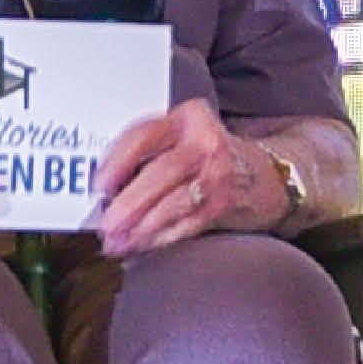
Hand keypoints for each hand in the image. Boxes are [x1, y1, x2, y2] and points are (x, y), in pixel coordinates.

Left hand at [90, 96, 303, 253]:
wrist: (262, 176)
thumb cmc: (208, 159)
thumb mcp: (181, 139)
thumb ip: (148, 153)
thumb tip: (105, 189)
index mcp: (187, 119)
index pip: (144, 136)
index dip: (117, 162)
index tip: (100, 185)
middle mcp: (205, 143)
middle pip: (160, 173)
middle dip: (129, 204)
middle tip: (107, 225)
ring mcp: (218, 174)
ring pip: (173, 203)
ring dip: (141, 227)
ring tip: (120, 242)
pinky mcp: (223, 203)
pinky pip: (186, 223)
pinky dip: (161, 237)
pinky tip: (143, 244)